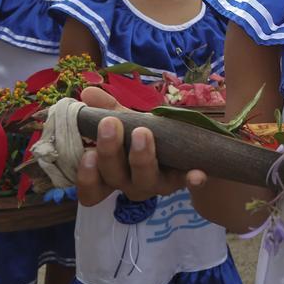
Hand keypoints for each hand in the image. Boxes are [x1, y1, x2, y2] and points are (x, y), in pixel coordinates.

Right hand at [75, 87, 200, 205]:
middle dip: (110, 152)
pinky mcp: (184, 179)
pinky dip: (192, 180)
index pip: (91, 190)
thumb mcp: (127, 121)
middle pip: (115, 178)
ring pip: (145, 181)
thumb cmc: (146, 136)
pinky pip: (188, 183)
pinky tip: (197, 173)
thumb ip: (108, 109)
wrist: (185, 149)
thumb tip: (88, 93)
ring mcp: (158, 184)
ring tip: (142, 132)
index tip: (87, 154)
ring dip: (141, 158)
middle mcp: (131, 184)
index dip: (86, 178)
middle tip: (110, 123)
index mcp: (111, 174)